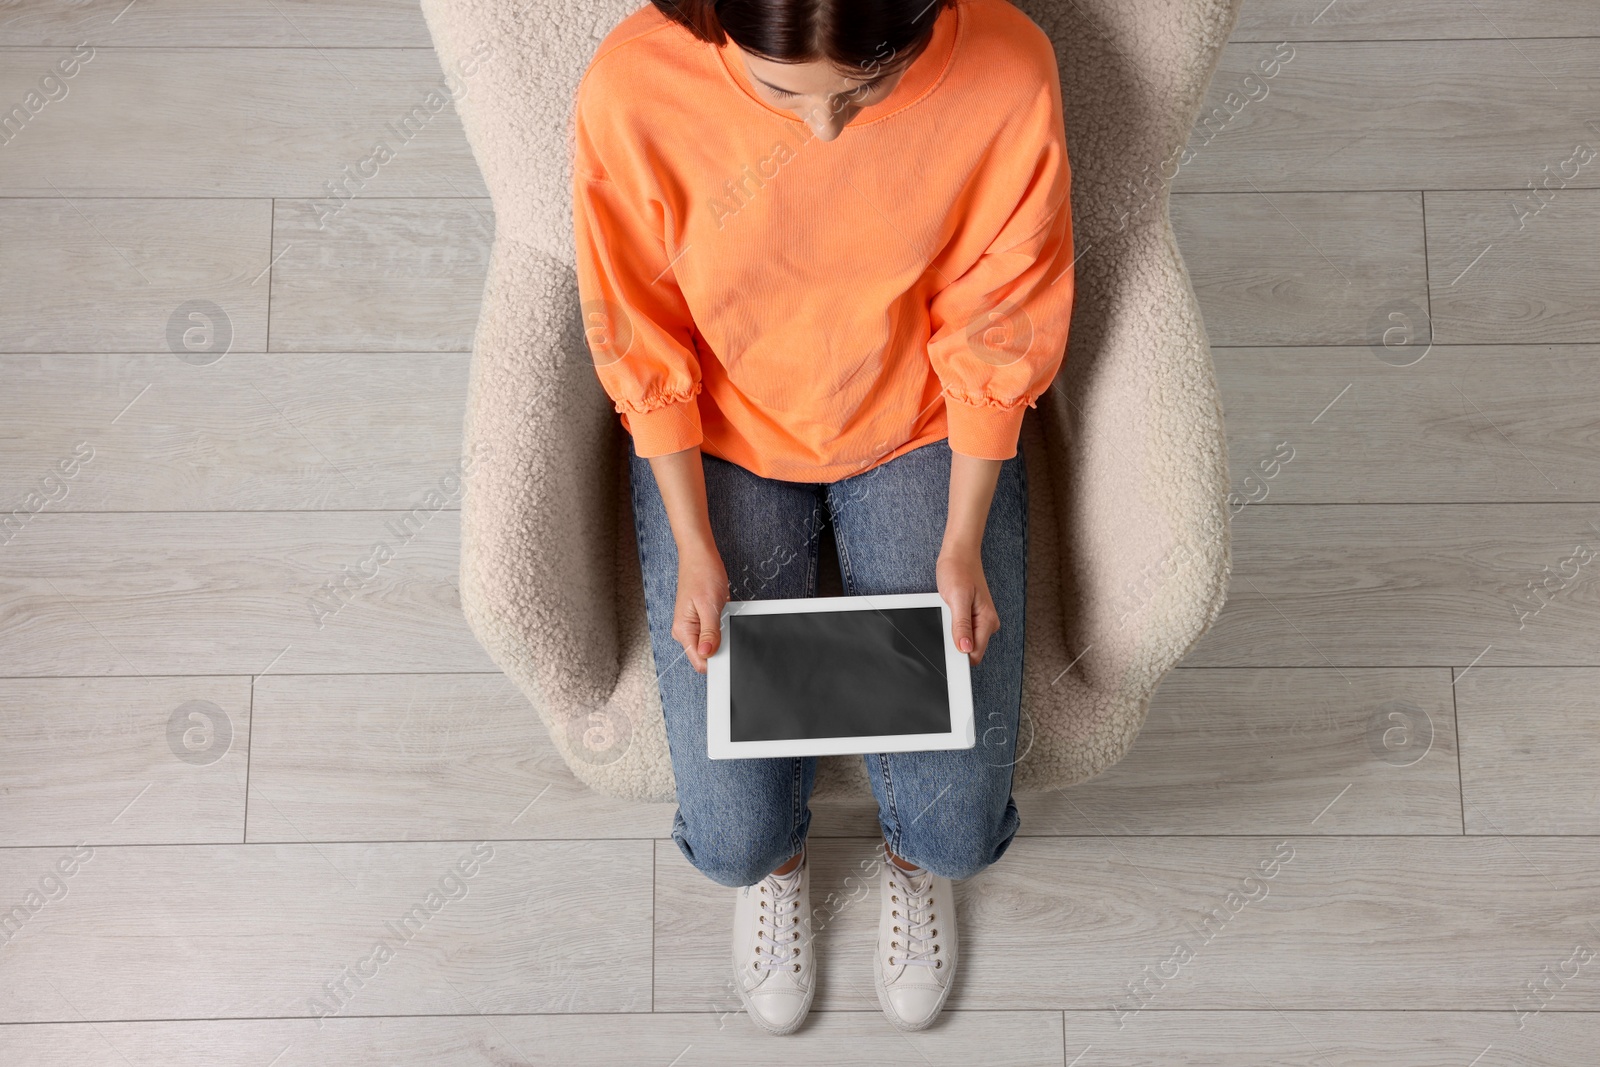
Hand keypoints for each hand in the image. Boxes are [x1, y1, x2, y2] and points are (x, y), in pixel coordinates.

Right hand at [672, 544, 729, 673]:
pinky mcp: (701, 620)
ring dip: (723, 632)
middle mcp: (685, 630)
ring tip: (722, 612)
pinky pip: (714, 632)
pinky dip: (723, 624)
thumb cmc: (702, 573)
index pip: (699, 661)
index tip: (728, 652)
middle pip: (706, 654)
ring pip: (712, 643)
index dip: (716, 661)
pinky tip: (722, 611)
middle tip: (724, 623)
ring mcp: (693, 625)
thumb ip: (710, 633)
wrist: (700, 555)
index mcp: (683, 630)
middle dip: (721, 645)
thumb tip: (708, 654)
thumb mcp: (710, 605)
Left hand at [937, 544, 999, 664]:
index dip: (959, 655)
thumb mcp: (957, 598)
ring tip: (948, 610)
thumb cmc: (958, 569)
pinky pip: (960, 630)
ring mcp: (979, 620)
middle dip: (954, 641)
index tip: (947, 648)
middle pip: (969, 650)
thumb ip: (962, 625)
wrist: (958, 553)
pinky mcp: (971, 617)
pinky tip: (948, 609)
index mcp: (987, 621)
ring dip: (951, 631)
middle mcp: (987, 623)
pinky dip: (950, 624)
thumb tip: (965, 648)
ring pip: (963, 640)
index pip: (974, 654)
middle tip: (947, 619)